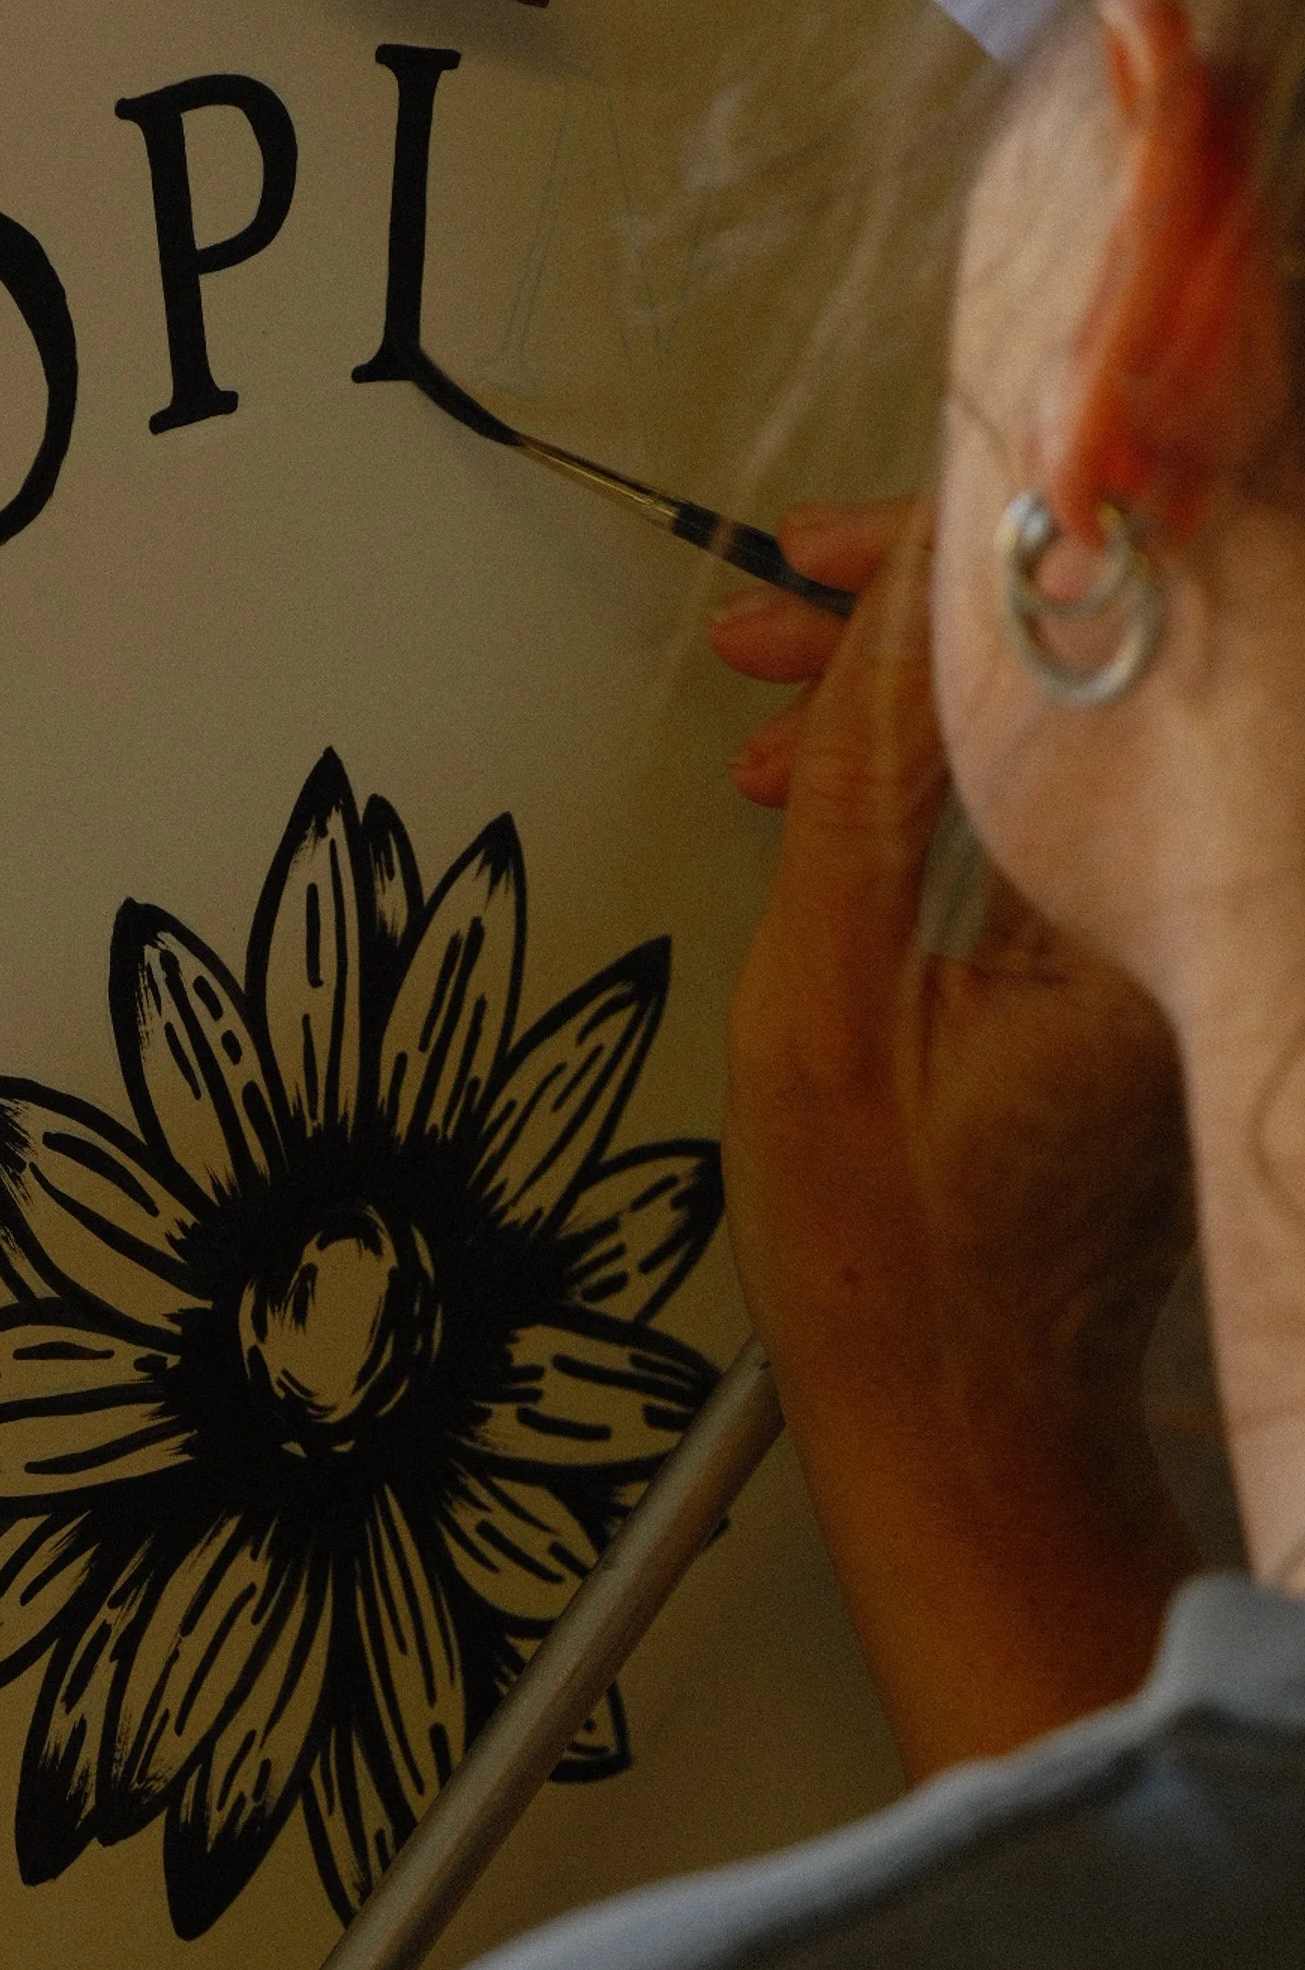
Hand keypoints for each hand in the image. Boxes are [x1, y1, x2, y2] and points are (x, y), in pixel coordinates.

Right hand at [711, 501, 1197, 1778]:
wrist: (956, 1413)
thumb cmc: (892, 1266)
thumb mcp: (821, 999)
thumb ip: (859, 783)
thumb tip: (889, 609)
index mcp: (1153, 908)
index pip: (1072, 644)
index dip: (931, 569)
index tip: (820, 556)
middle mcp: (1201, 912)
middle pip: (1083, 669)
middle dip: (913, 623)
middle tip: (777, 606)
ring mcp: (1185, 942)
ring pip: (1062, 737)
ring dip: (917, 704)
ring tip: (769, 705)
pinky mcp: (1154, 971)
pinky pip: (1062, 820)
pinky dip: (956, 787)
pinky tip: (838, 790)